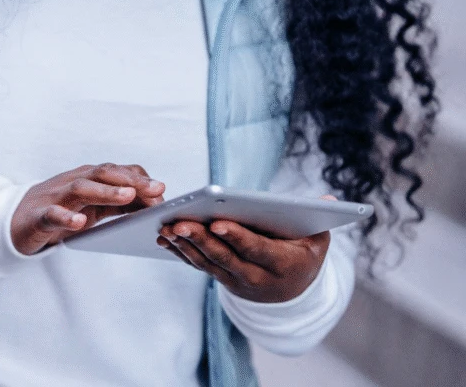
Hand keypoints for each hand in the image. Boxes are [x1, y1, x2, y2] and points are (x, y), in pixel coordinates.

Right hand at [11, 164, 165, 254]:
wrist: (15, 220)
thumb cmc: (59, 210)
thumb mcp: (93, 206)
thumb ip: (120, 203)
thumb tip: (154, 203)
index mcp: (88, 179)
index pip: (116, 171)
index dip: (140, 179)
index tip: (162, 190)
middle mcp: (73, 182)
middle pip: (103, 173)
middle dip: (131, 180)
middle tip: (156, 190)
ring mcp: (55, 197)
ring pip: (81, 188)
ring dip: (106, 191)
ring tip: (127, 197)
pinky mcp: (38, 217)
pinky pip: (52, 214)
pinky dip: (65, 217)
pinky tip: (79, 223)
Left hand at [156, 195, 335, 302]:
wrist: (293, 294)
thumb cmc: (304, 255)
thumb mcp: (318, 241)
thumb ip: (319, 219)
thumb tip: (329, 199)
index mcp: (282, 264)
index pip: (256, 249)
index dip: (237, 237)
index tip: (217, 223)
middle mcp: (257, 277)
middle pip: (225, 258)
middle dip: (201, 240)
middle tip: (180, 223)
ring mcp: (236, 281)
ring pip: (207, 263)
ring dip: (185, 246)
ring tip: (167, 227)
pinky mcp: (221, 279)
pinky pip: (198, 266)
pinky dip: (180, 253)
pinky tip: (164, 238)